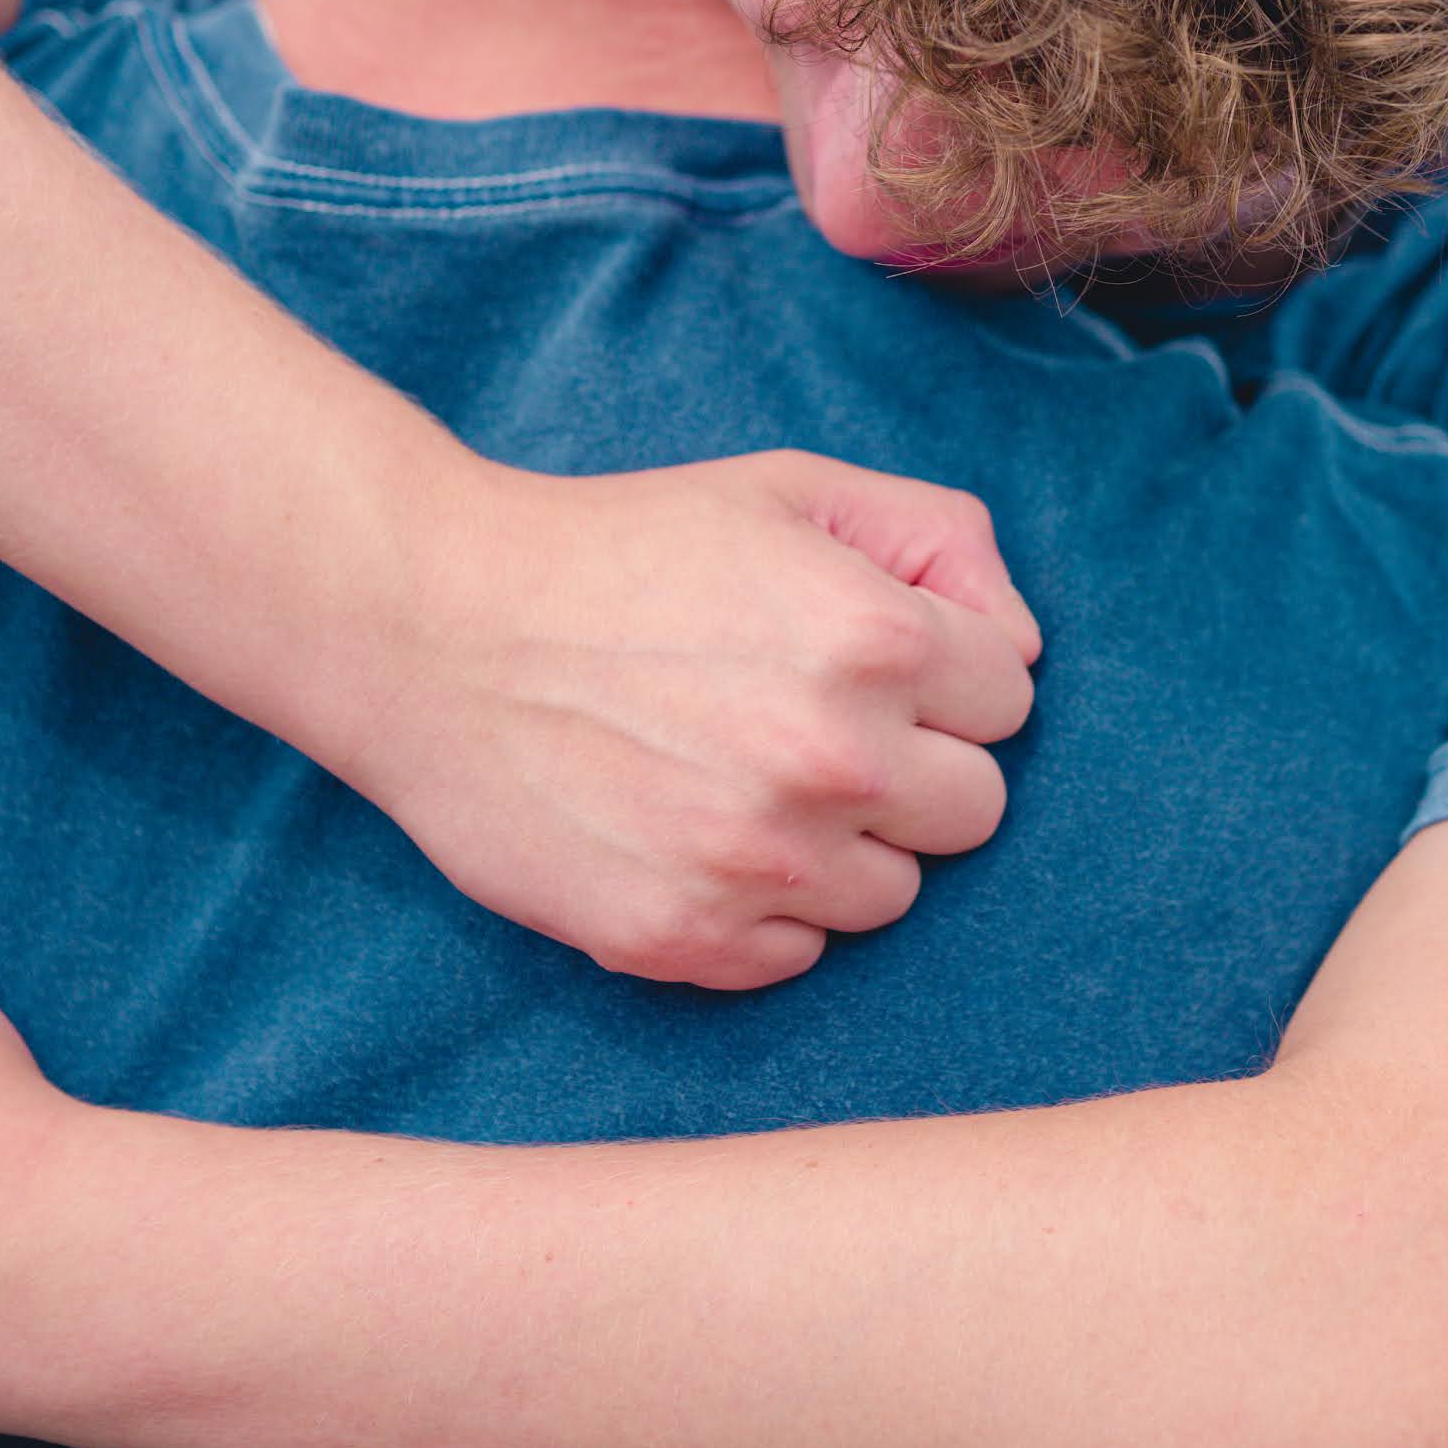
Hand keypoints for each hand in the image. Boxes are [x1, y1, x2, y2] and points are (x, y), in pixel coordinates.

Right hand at [315, 450, 1038, 990]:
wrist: (429, 629)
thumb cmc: (620, 549)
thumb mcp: (790, 491)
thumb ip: (939, 543)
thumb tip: (1017, 648)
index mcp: (877, 639)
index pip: (1007, 700)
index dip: (940, 674)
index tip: (859, 660)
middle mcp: (835, 760)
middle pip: (974, 809)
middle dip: (910, 767)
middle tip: (805, 725)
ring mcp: (759, 863)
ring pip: (894, 895)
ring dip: (840, 846)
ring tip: (738, 777)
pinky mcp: (684, 939)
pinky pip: (797, 956)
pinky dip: (761, 909)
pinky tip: (690, 834)